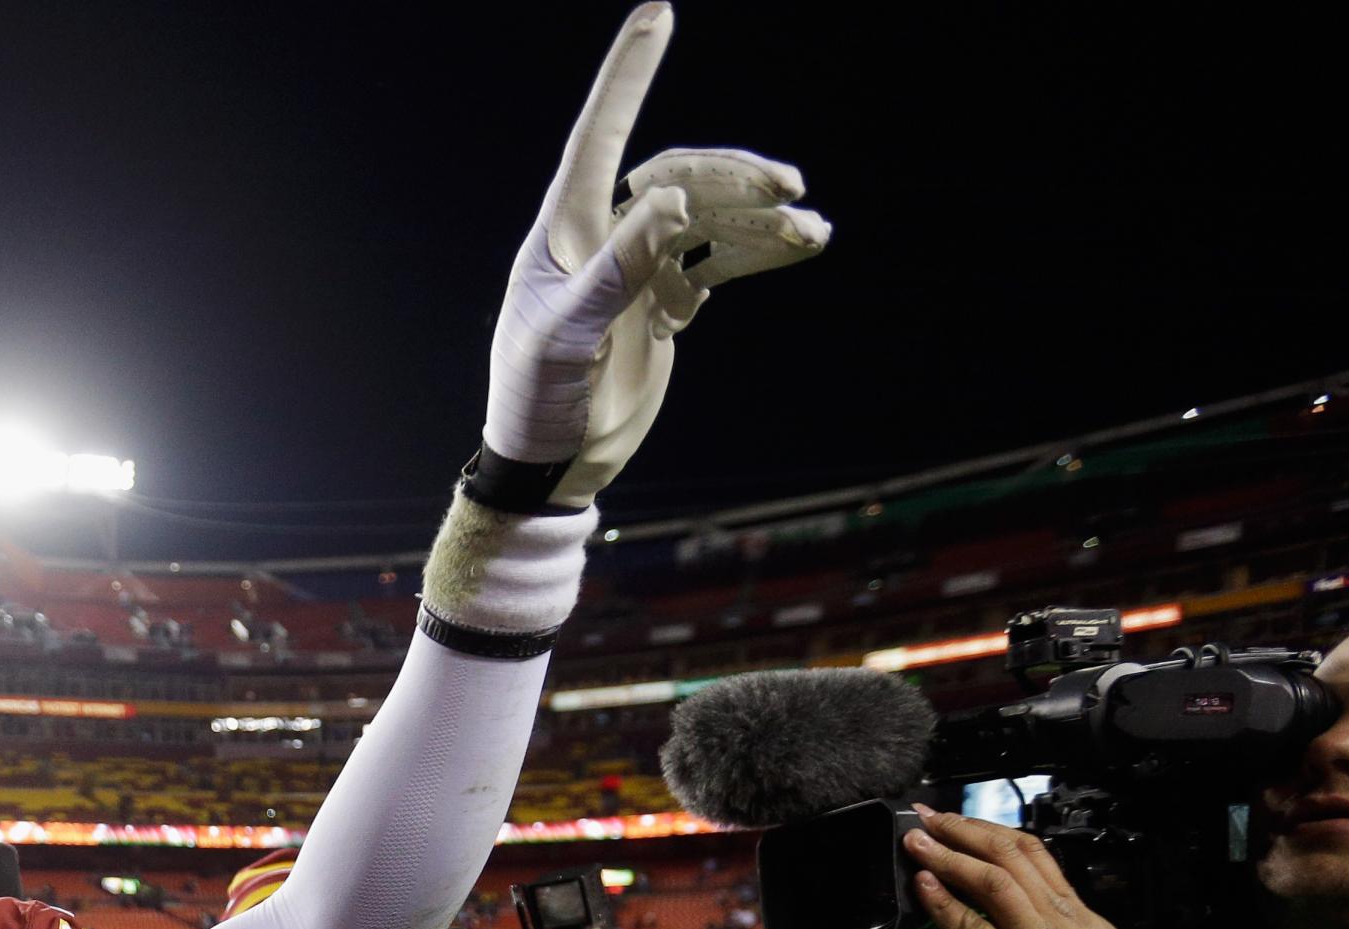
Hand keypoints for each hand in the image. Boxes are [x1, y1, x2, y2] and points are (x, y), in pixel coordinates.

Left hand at [483, 6, 831, 507]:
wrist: (552, 463)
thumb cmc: (537, 400)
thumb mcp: (566, 338)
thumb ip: (618, 269)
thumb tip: (674, 200)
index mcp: (564, 232)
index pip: (598, 137)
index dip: (629, 75)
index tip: (659, 13)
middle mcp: (602, 237)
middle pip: (678, 173)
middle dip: (734, 172)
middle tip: (788, 186)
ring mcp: (639, 267)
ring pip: (711, 215)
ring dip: (760, 213)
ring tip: (811, 228)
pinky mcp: (665, 301)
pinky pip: (722, 258)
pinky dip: (762, 249)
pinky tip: (803, 245)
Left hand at [901, 807, 1161, 928]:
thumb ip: (1063, 922)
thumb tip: (1037, 908)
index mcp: (1070, 906)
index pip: (1032, 851)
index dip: (992, 830)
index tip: (964, 820)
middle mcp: (1052, 913)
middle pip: (1007, 854)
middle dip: (964, 829)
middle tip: (930, 816)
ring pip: (991, 881)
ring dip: (948, 855)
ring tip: (917, 840)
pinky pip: (972, 928)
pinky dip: (944, 902)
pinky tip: (924, 884)